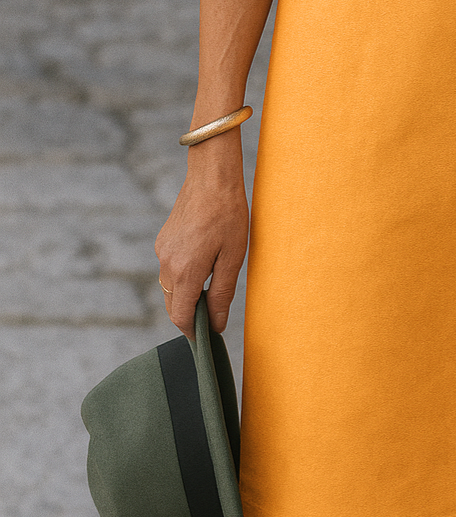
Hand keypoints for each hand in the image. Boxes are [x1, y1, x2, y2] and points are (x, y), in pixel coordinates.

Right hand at [154, 135, 248, 336]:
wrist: (211, 178)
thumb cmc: (228, 215)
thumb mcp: (233, 258)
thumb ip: (222, 294)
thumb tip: (217, 325)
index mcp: (186, 272)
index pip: (181, 317)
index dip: (193, 332)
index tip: (207, 339)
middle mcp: (167, 265)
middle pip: (173, 305)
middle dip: (190, 316)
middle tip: (214, 317)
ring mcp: (162, 252)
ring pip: (170, 288)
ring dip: (187, 296)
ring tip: (213, 290)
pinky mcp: (163, 241)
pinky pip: (169, 270)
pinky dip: (183, 277)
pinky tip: (204, 266)